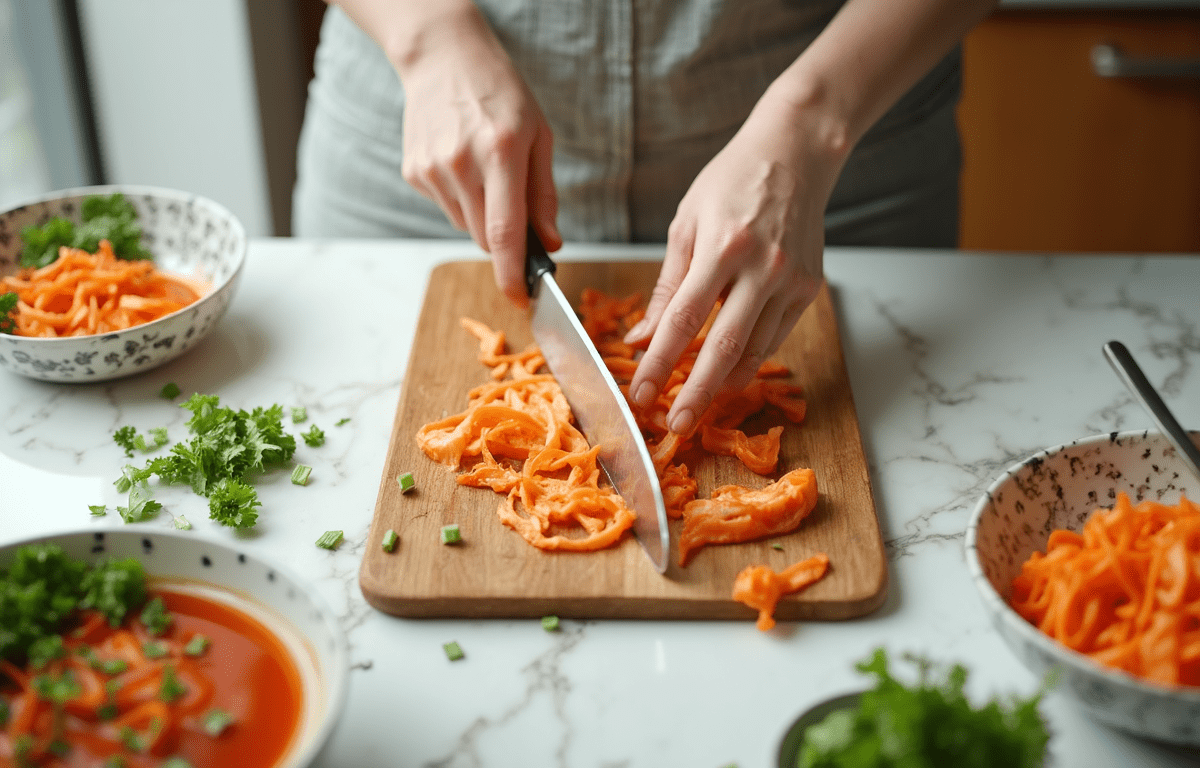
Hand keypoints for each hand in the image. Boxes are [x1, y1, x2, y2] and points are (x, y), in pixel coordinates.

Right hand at [392, 7, 560, 305]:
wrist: (442, 57)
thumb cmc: (500, 93)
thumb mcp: (538, 135)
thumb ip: (543, 194)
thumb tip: (551, 244)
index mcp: (499, 153)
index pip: (504, 232)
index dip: (512, 274)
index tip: (521, 299)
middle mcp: (460, 164)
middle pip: (484, 238)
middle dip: (504, 240)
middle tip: (515, 208)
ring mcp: (431, 169)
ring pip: (465, 226)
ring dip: (482, 215)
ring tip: (485, 170)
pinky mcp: (413, 172)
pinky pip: (446, 207)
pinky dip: (461, 198)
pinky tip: (462, 162)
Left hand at [624, 91, 846, 435]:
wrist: (797, 153)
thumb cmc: (733, 181)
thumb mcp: (687, 223)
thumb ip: (667, 287)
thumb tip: (642, 337)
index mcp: (724, 246)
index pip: (683, 319)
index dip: (660, 363)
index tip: (641, 393)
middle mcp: (764, 267)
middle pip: (725, 346)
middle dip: (696, 392)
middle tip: (675, 425)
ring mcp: (792, 280)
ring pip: (755, 350)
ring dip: (723, 383)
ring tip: (695, 405)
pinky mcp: (809, 288)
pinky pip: (775, 337)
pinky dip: (749, 361)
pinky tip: (727, 374)